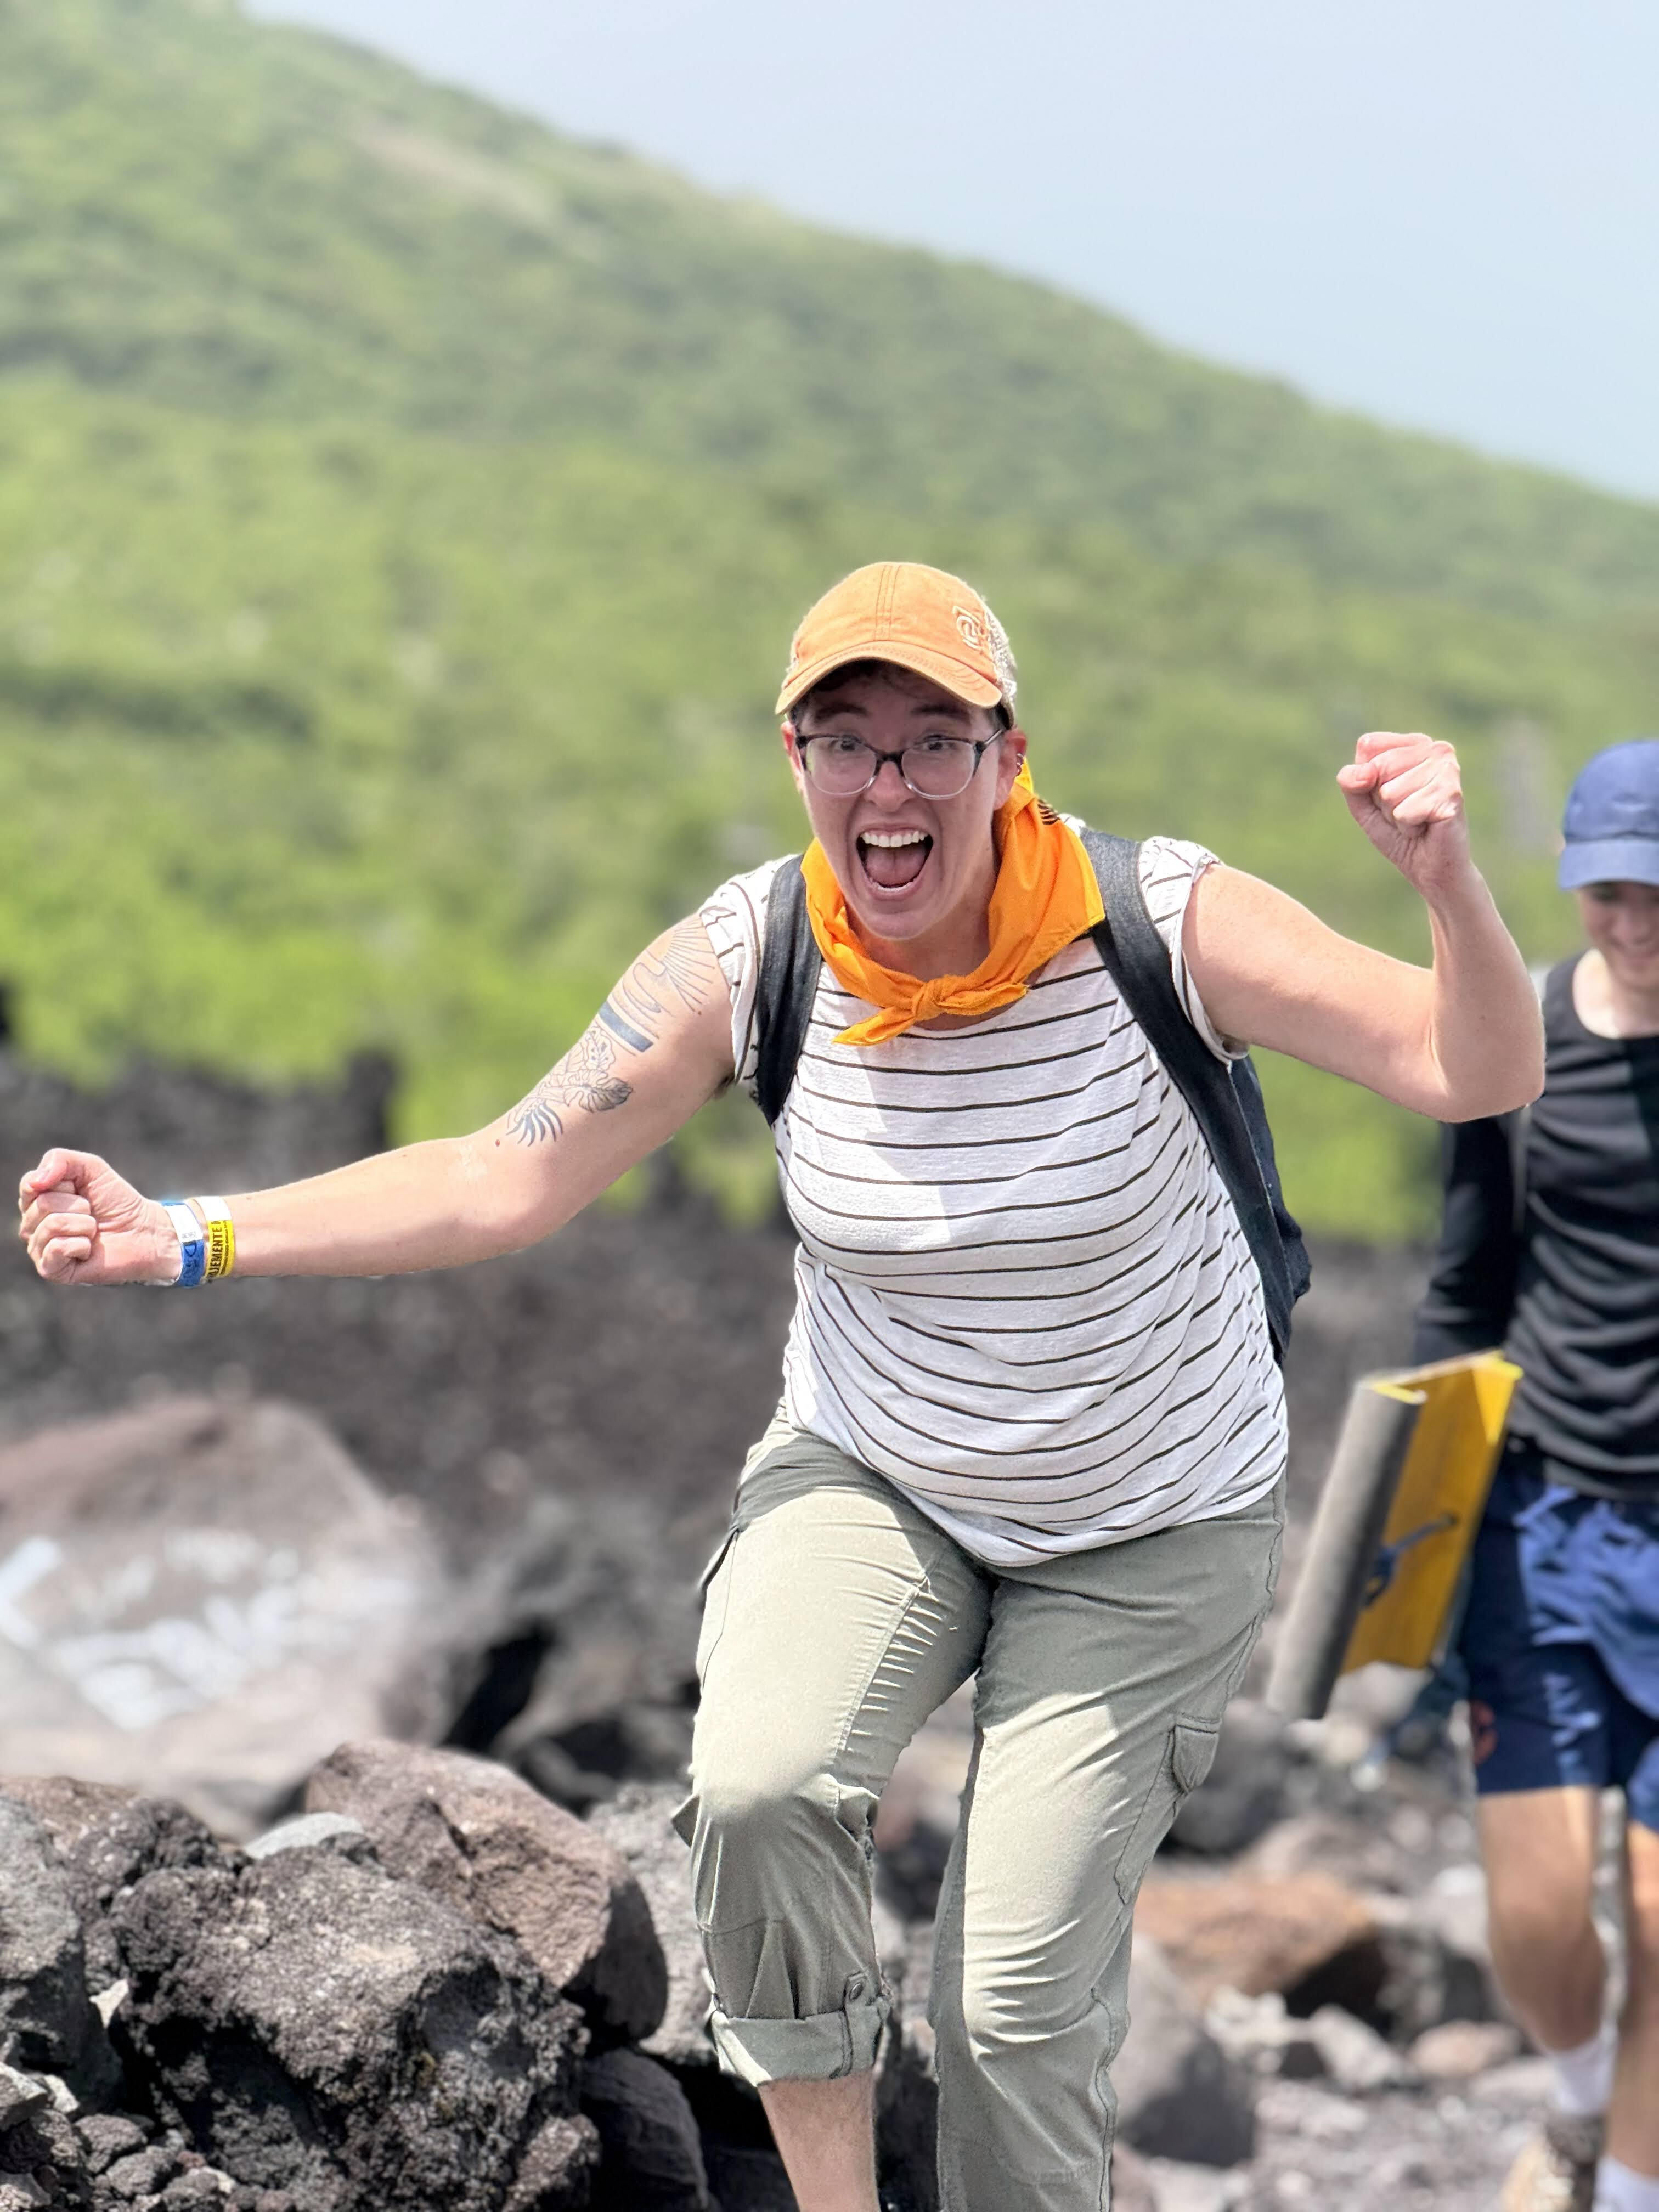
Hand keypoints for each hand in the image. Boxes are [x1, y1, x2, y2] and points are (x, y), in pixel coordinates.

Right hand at [16, 1150, 176, 1285]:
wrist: (143, 1231)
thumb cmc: (115, 1200)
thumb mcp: (90, 1167)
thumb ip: (59, 1160)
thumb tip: (35, 1182)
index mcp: (35, 1201)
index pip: (30, 1184)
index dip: (63, 1183)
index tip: (81, 1189)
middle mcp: (31, 1225)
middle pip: (43, 1204)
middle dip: (78, 1205)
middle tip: (92, 1213)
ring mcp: (39, 1249)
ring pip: (52, 1225)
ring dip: (84, 1224)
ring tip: (93, 1230)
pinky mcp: (51, 1269)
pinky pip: (56, 1248)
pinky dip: (81, 1244)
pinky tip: (89, 1249)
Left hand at [1336, 731, 1471, 898]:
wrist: (1430, 868)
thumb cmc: (1398, 832)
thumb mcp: (1363, 805)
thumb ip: (1350, 782)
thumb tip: (1365, 773)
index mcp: (1415, 743)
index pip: (1368, 745)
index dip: (1366, 779)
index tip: (1388, 796)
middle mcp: (1436, 749)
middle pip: (1378, 767)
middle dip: (1382, 801)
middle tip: (1405, 812)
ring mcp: (1447, 769)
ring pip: (1390, 792)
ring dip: (1396, 816)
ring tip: (1417, 820)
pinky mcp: (1452, 795)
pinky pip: (1404, 812)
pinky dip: (1408, 828)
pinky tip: (1426, 828)